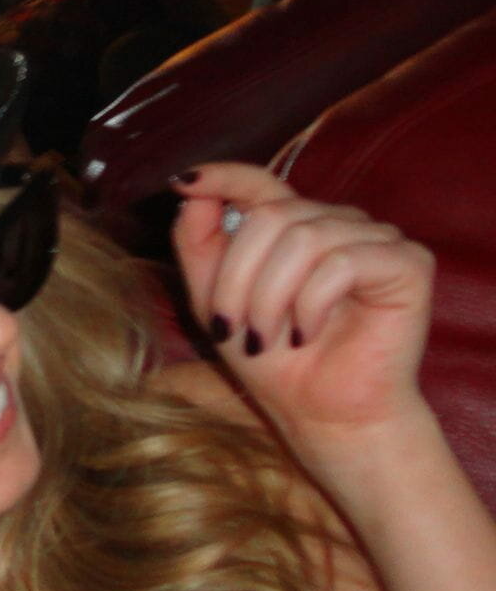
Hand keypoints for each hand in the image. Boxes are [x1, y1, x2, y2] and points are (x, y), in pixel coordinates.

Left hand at [169, 163, 434, 453]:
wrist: (322, 414)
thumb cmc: (274, 363)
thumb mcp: (215, 302)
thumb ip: (200, 245)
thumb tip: (191, 189)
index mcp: (293, 227)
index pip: (260, 182)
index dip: (224, 176)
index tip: (182, 183)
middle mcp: (336, 223)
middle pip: (271, 215)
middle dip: (236, 277)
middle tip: (231, 327)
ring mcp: (375, 238)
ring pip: (304, 237)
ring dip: (269, 296)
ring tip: (267, 337)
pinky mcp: (407, 262)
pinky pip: (342, 263)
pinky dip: (312, 304)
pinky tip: (309, 334)